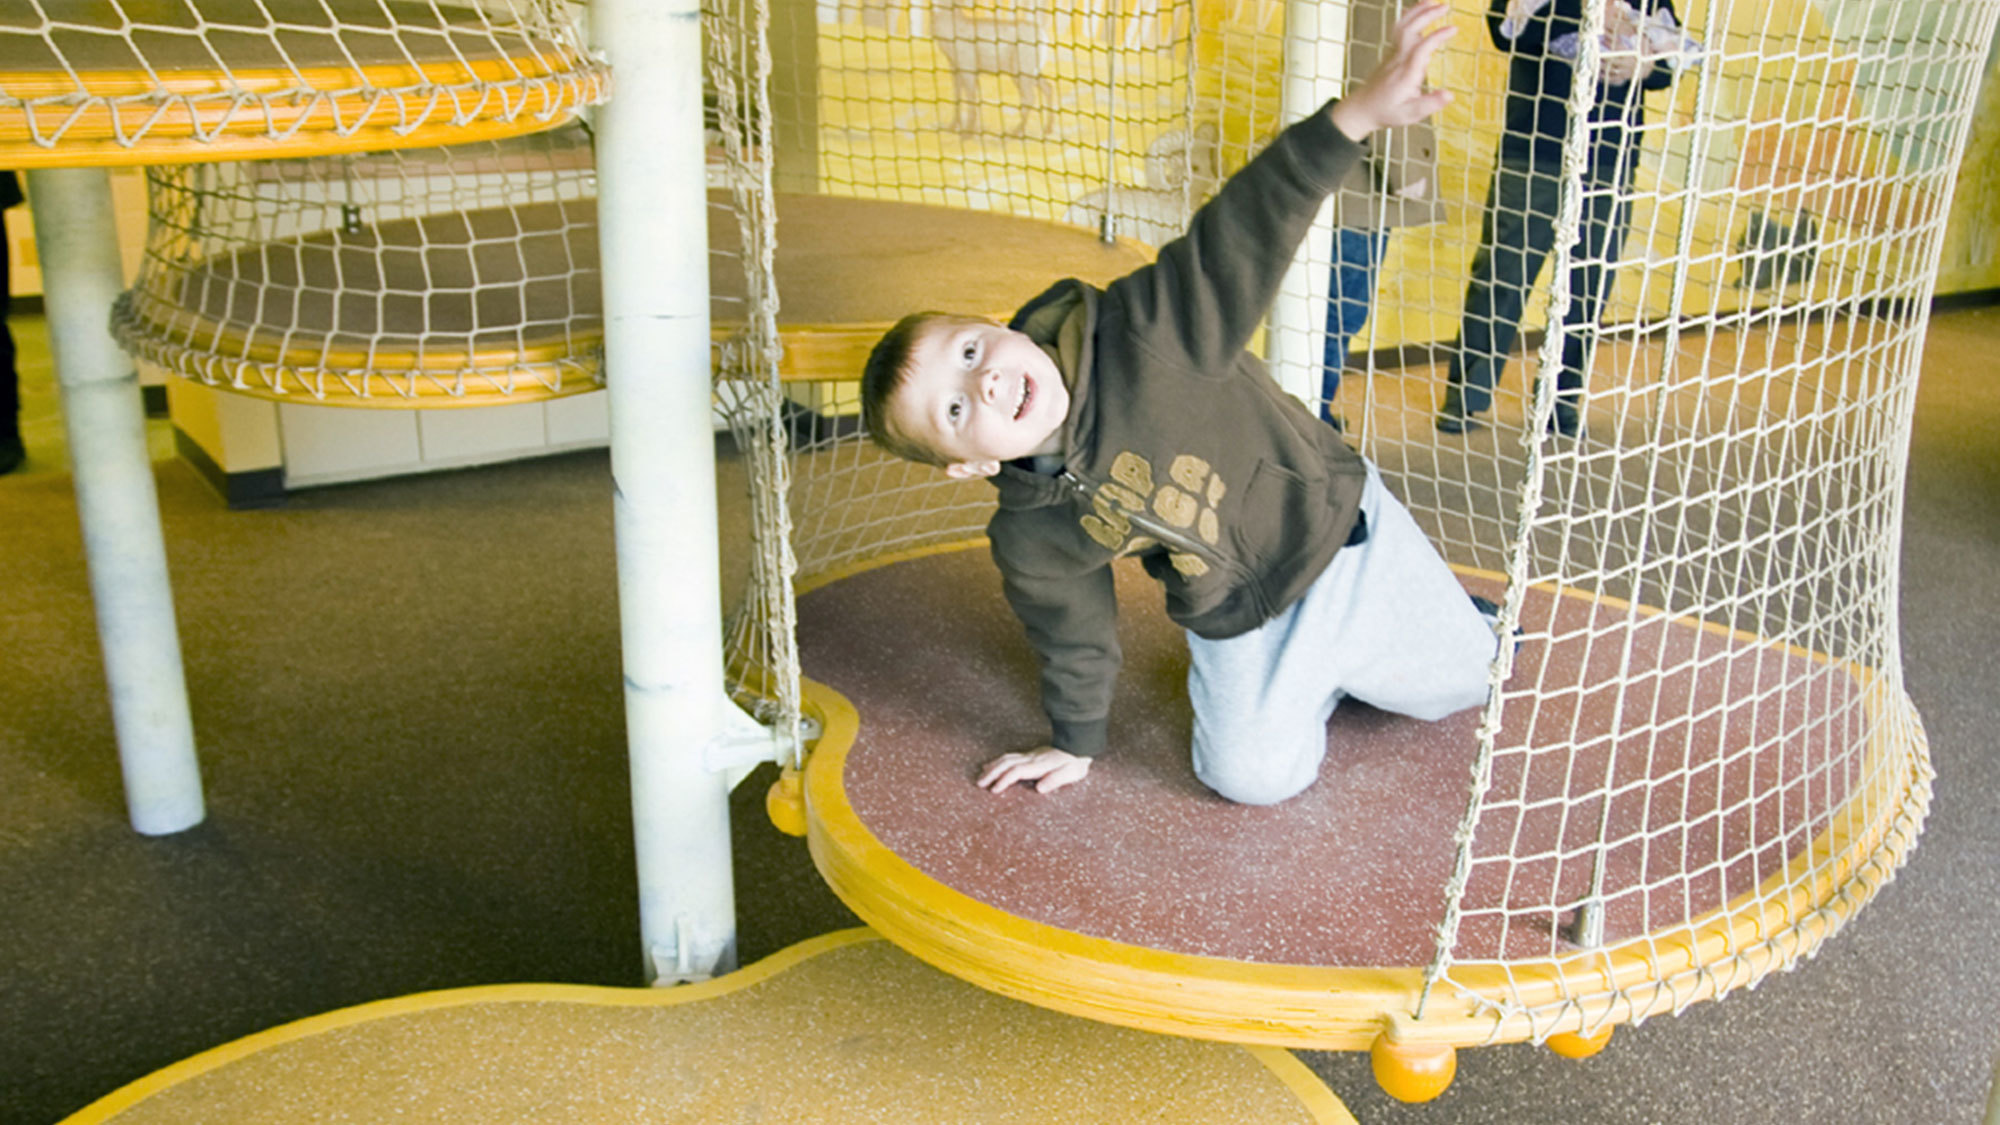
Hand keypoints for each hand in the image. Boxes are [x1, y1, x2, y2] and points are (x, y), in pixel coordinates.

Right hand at [977, 746, 1092, 794]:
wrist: (1079, 744)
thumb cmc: (1075, 762)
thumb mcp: (1071, 773)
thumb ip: (1055, 780)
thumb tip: (1039, 789)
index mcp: (1039, 765)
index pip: (1016, 772)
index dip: (1004, 780)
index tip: (994, 790)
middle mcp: (1031, 758)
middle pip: (1006, 764)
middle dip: (991, 773)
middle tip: (979, 783)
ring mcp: (1030, 755)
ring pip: (1006, 758)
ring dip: (993, 766)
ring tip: (982, 774)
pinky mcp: (1031, 754)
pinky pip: (1011, 756)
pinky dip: (999, 761)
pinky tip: (995, 764)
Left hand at [1328, 2, 1456, 140]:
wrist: (1361, 110)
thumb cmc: (1386, 112)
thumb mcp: (1410, 115)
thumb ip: (1430, 104)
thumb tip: (1449, 95)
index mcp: (1406, 73)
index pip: (1422, 48)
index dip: (1437, 36)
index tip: (1453, 28)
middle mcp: (1398, 60)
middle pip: (1410, 30)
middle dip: (1427, 15)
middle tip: (1445, 7)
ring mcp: (1392, 54)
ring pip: (1402, 26)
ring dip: (1417, 11)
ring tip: (1431, 1)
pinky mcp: (1390, 53)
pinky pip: (1399, 30)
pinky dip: (1409, 17)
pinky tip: (1418, 11)